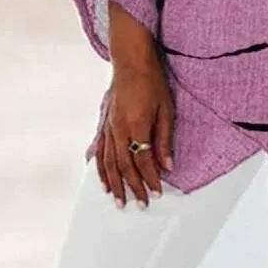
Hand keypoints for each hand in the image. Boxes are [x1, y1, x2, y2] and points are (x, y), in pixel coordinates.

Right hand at [95, 59, 174, 208]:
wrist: (131, 62)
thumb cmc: (152, 83)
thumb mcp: (166, 109)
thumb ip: (165, 139)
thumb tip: (168, 166)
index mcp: (136, 125)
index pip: (143, 161)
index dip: (150, 179)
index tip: (157, 193)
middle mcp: (118, 130)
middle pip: (124, 166)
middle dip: (133, 187)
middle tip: (141, 205)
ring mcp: (108, 128)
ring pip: (109, 163)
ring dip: (115, 184)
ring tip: (120, 202)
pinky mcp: (104, 124)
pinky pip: (100, 152)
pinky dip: (101, 170)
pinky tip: (104, 182)